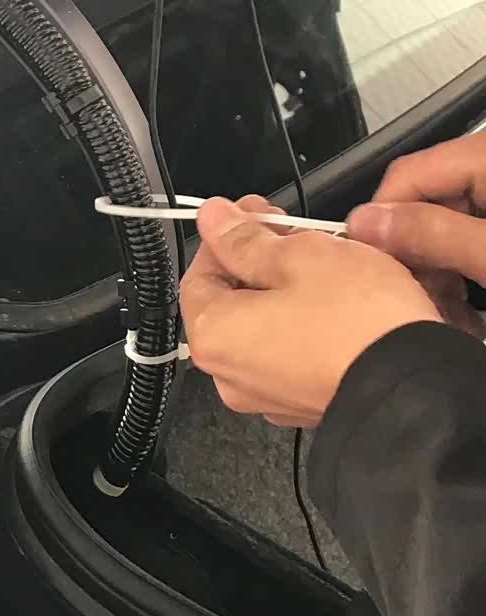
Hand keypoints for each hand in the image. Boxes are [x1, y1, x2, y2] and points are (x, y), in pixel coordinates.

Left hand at [180, 195, 441, 427]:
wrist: (416, 387)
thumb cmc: (357, 323)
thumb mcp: (298, 256)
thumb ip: (245, 238)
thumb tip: (213, 219)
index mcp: (214, 336)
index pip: (198, 272)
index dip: (225, 235)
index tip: (253, 212)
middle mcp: (230, 375)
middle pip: (229, 302)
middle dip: (258, 260)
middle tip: (293, 232)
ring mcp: (267, 395)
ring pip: (262, 326)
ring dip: (284, 290)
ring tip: (323, 263)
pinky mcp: (303, 403)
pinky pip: (290, 353)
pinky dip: (303, 324)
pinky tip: (335, 303)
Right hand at [347, 128, 485, 338]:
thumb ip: (432, 233)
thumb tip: (368, 223)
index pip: (406, 174)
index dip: (381, 220)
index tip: (372, 264)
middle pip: (424, 200)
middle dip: (413, 251)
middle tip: (414, 295)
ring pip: (446, 223)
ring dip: (438, 267)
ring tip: (446, 308)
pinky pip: (471, 235)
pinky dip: (463, 266)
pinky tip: (467, 300)